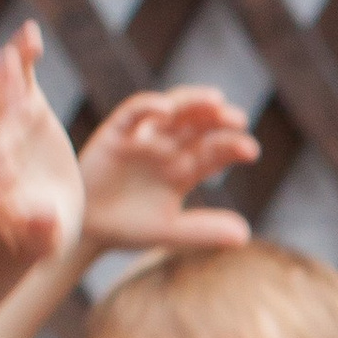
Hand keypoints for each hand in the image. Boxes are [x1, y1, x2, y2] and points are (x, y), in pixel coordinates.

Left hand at [0, 24, 84, 266]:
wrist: (37, 212)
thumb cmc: (38, 234)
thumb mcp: (43, 243)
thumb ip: (40, 233)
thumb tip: (43, 217)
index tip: (8, 168)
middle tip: (19, 110)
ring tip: (15, 62)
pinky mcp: (16, 102)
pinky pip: (11, 72)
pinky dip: (18, 53)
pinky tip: (32, 35)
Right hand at [77, 83, 259, 256]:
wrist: (86, 229)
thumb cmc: (130, 226)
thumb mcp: (169, 231)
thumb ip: (203, 231)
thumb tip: (245, 236)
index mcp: (185, 169)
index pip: (215, 151)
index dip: (232, 147)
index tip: (251, 151)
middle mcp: (168, 148)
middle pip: (199, 126)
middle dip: (219, 119)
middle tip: (238, 119)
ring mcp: (143, 138)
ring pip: (173, 110)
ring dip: (193, 102)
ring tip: (215, 101)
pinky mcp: (116, 133)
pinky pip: (133, 112)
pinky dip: (149, 106)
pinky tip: (166, 109)